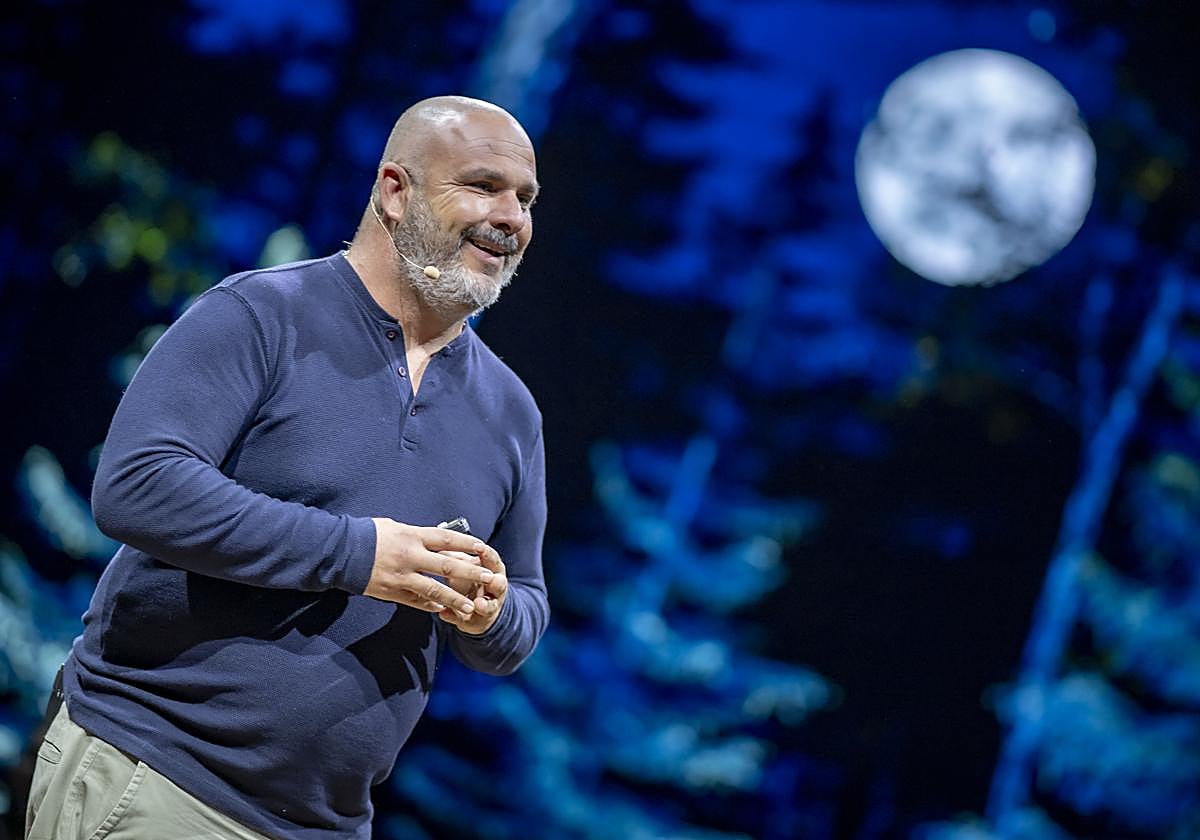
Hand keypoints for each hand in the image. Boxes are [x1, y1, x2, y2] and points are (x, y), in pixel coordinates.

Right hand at [365, 519, 498, 616]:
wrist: (340, 552)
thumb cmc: (367, 534)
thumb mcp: (394, 527)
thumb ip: (416, 536)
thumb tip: (436, 541)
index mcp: (412, 536)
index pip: (447, 539)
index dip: (467, 544)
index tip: (483, 549)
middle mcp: (411, 555)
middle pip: (447, 565)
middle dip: (470, 573)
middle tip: (489, 578)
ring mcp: (402, 575)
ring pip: (434, 590)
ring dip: (454, 599)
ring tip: (470, 607)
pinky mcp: (391, 591)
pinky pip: (415, 601)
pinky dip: (430, 606)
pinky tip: (442, 610)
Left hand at [436, 549, 507, 634]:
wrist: (478, 607)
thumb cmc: (469, 579)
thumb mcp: (465, 565)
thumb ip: (455, 557)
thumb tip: (439, 544)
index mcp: (493, 570)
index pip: (493, 559)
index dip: (486, 553)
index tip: (479, 547)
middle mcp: (496, 588)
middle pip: (500, 584)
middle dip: (496, 582)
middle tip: (492, 580)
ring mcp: (489, 606)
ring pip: (490, 606)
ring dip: (484, 605)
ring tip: (478, 604)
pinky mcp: (477, 621)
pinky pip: (467, 620)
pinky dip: (455, 617)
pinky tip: (444, 613)